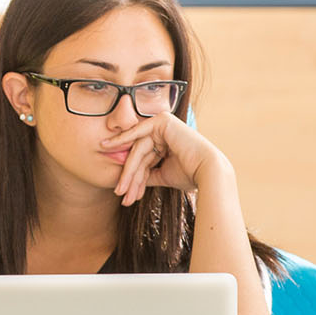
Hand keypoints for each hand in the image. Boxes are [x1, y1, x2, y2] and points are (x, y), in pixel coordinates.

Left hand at [98, 113, 228, 205]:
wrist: (207, 172)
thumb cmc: (190, 175)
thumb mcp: (162, 175)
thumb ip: (146, 174)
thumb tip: (130, 181)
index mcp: (168, 143)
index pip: (145, 160)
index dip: (134, 177)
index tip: (123, 194)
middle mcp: (165, 131)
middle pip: (139, 155)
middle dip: (129, 177)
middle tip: (120, 194)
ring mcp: (164, 123)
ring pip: (138, 150)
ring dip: (129, 171)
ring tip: (122, 190)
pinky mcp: (162, 120)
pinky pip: (138, 134)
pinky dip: (123, 140)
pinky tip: (108, 147)